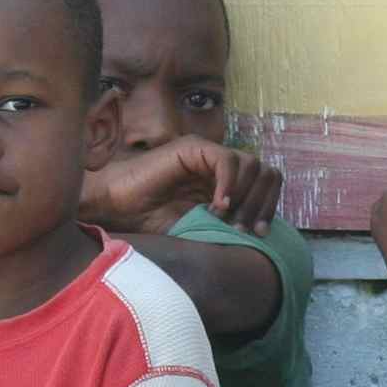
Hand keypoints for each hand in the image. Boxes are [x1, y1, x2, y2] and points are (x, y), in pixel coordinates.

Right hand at [85, 139, 283, 237]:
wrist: (118, 208)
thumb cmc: (153, 221)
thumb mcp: (202, 229)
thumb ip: (230, 226)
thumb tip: (261, 238)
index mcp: (227, 182)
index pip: (267, 183)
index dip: (268, 207)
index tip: (259, 234)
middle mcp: (221, 164)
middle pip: (267, 173)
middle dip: (261, 204)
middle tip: (244, 230)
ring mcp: (208, 153)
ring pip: (252, 165)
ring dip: (245, 197)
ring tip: (226, 219)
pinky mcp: (193, 148)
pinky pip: (227, 160)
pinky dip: (228, 185)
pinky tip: (217, 207)